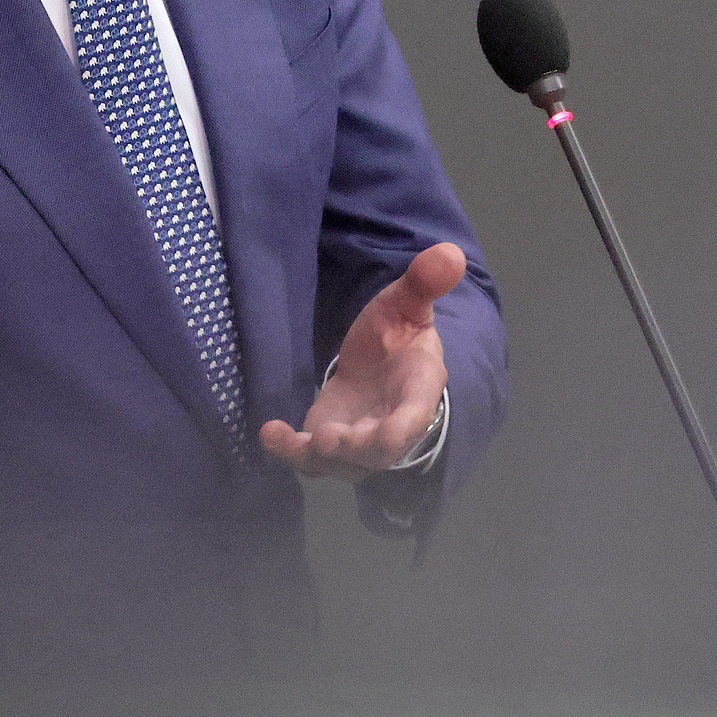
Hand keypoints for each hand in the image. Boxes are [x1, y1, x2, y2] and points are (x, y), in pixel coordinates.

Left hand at [259, 243, 463, 481]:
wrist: (382, 365)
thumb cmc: (398, 335)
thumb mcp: (406, 304)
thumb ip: (422, 285)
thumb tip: (449, 252)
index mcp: (418, 394)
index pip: (415, 417)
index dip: (402, 428)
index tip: (388, 433)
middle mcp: (389, 429)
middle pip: (376, 452)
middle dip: (354, 448)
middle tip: (328, 439)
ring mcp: (357, 444)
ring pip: (340, 464)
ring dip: (317, 457)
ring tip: (292, 442)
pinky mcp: (324, 444)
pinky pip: (307, 458)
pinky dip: (287, 452)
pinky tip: (267, 434)